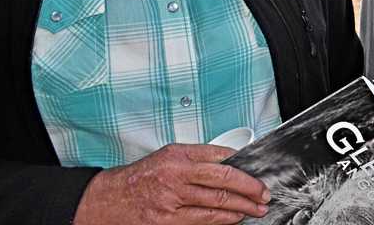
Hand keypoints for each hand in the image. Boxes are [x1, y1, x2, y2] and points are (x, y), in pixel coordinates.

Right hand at [73, 144, 270, 224]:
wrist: (109, 199)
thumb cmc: (141, 176)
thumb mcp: (169, 155)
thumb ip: (198, 157)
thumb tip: (230, 163)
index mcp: (178, 156)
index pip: (220, 158)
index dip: (244, 167)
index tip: (257, 174)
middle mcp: (176, 176)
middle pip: (224, 181)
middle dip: (249, 189)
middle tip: (263, 194)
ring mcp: (172, 200)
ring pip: (217, 203)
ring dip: (242, 207)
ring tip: (255, 209)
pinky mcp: (168, 221)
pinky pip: (203, 220)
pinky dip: (223, 219)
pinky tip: (234, 218)